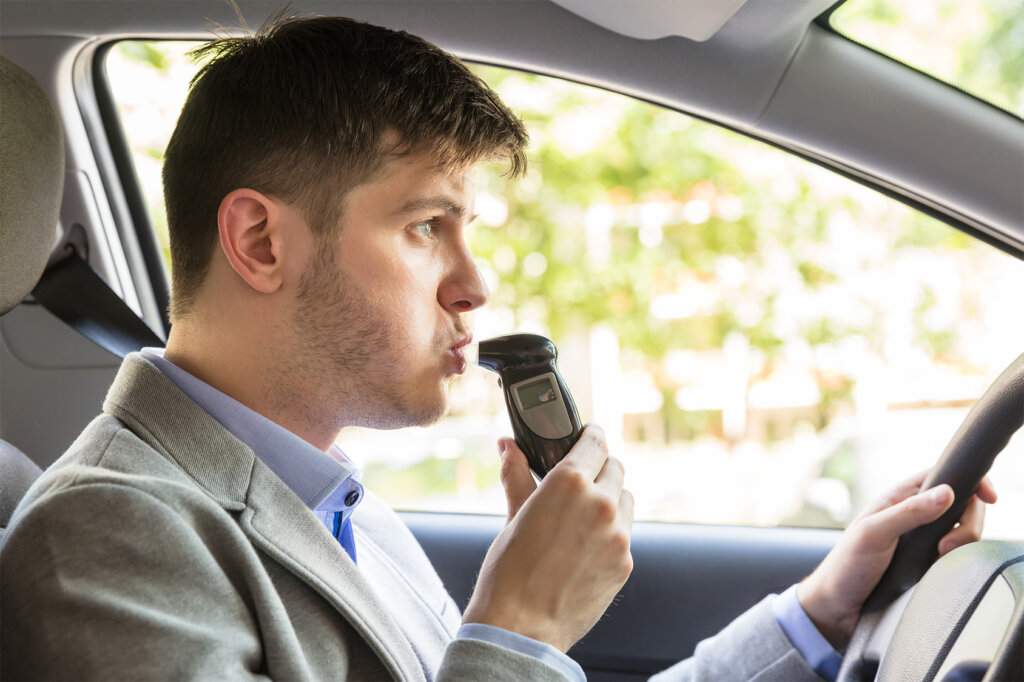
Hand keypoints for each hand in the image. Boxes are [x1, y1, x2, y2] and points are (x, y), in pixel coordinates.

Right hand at [462, 424, 634, 651]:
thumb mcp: (513, 517)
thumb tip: (509, 446)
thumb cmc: (508, 572)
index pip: (596, 441)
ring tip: (584, 515)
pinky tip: (586, 547)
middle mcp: (600, 503)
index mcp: (569, 483)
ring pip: (626, 499)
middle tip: (581, 478)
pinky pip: (625, 534)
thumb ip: (518, 476)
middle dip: (600, 467)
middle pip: (615, 467)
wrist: (521, 628)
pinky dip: (611, 532)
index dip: (591, 435)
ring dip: (611, 498)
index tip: (588, 436)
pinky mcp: (625, 562)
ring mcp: (618, 534)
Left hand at [797, 470, 996, 648]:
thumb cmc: (845, 565)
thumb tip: (947, 493)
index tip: (989, 497)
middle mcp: (914, 514)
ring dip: (963, 543)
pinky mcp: (927, 561)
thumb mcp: (872, 534)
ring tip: (938, 558)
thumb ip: (908, 512)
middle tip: (946, 547)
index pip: (945, 475)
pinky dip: (958, 559)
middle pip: (963, 505)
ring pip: (963, 531)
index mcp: (900, 497)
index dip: (971, 481)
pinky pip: (956, 555)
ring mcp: (923, 538)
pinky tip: (941, 568)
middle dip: (969, 523)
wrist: (836, 606)